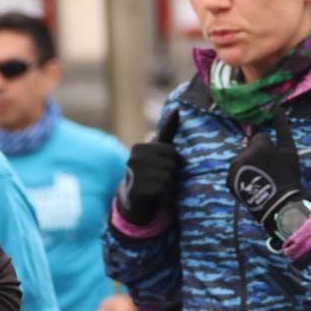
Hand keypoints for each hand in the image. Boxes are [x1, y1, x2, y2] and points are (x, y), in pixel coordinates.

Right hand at [116, 110, 180, 224]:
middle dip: (170, 175)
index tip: (160, 168)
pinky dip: (164, 196)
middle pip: (171, 165)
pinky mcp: (137, 191)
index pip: (172, 152)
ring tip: (157, 189)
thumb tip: (177, 109)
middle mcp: (134, 159)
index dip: (172, 163)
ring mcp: (134, 175)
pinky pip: (163, 191)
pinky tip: (155, 197)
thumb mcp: (158, 151)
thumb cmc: (151, 173)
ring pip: (168, 178)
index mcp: (140, 148)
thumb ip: (168, 131)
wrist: (135, 202)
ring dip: (168, 187)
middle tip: (158, 180)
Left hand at [227, 108, 304, 235]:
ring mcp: (233, 168)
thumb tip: (278, 107)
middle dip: (258, 156)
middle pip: (249, 149)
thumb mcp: (289, 151)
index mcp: (257, 146)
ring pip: (242, 160)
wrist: (279, 205)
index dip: (270, 149)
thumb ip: (282, 128)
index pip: (260, 138)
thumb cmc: (288, 176)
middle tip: (269, 172)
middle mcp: (242, 155)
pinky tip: (252, 185)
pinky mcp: (229, 181)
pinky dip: (241, 176)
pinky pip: (235, 172)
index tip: (276, 162)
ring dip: (249, 165)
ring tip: (261, 180)